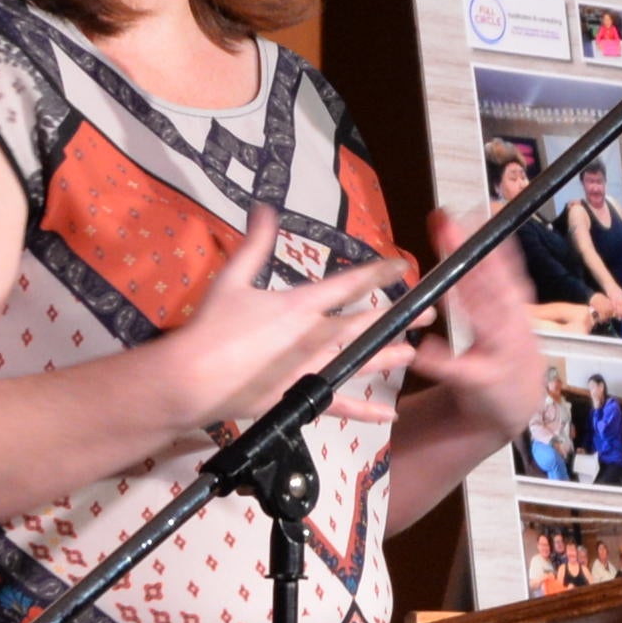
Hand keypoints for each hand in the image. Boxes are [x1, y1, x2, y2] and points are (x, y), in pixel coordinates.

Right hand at [144, 201, 407, 444]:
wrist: (192, 378)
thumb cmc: (210, 327)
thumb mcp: (232, 278)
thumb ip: (255, 244)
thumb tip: (265, 209)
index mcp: (301, 305)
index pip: (349, 284)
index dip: (378, 273)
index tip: (400, 266)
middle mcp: (315, 337)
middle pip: (365, 324)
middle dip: (398, 316)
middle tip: (428, 312)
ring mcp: (312, 370)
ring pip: (360, 361)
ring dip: (389, 356)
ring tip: (411, 351)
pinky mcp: (301, 397)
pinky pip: (339, 404)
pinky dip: (364, 410)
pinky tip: (387, 413)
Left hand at [380, 241, 548, 474]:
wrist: (517, 400)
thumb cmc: (503, 347)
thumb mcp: (501, 309)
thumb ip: (483, 277)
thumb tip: (459, 233)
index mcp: (512, 302)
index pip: (499, 264)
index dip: (484, 239)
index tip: (469, 212)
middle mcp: (512, 323)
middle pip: (493, 284)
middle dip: (472, 256)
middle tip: (447, 227)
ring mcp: (501, 351)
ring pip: (484, 322)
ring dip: (464, 300)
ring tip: (442, 280)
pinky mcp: (484, 381)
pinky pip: (461, 369)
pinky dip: (443, 361)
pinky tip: (423, 351)